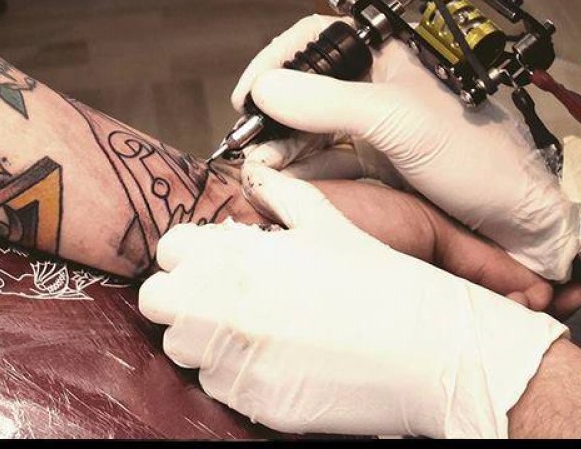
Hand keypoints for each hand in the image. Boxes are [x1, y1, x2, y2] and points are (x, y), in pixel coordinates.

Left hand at [139, 165, 568, 437]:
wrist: (422, 348)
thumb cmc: (379, 279)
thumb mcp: (330, 222)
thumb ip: (282, 194)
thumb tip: (255, 176)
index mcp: (243, 256)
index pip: (169, 251)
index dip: (189, 251)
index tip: (212, 255)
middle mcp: (228, 309)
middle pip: (158, 302)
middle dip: (182, 293)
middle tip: (221, 290)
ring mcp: (235, 361)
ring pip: (181, 349)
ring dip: (203, 334)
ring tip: (250, 322)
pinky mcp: (250, 404)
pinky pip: (215, 386)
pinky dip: (233, 370)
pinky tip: (275, 353)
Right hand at [231, 13, 580, 280]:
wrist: (523, 221)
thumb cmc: (480, 160)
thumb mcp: (401, 124)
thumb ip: (333, 103)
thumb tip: (268, 88)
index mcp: (392, 56)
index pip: (318, 37)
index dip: (278, 60)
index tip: (249, 96)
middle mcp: (381, 84)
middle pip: (309, 85)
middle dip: (274, 115)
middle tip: (249, 147)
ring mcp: (380, 126)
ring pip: (313, 127)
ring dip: (283, 148)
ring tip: (262, 172)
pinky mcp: (380, 164)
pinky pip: (328, 161)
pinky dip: (302, 173)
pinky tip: (284, 188)